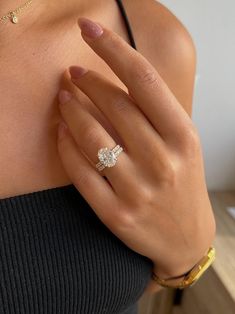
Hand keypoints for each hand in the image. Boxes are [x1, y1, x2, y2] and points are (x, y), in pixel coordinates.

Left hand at [56, 17, 215, 291]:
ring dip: (71, 110)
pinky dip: (66, 147)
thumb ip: (156, 113)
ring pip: (92, 137)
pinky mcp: (116, 214)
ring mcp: (138, 190)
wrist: (186, 237)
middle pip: (115, 104)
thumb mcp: (183, 144)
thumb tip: (116, 79)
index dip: (113, 49)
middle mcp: (163, 161)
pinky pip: (81, 173)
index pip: (144, 80)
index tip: (89, 29)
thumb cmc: (183, 184)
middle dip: (87, 80)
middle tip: (73, 72)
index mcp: (183, 137)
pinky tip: (62, 133)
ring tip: (63, 97)